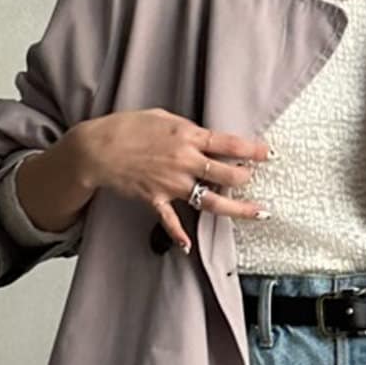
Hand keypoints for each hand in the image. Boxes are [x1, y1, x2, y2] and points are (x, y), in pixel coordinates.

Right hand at [68, 110, 268, 250]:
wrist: (98, 149)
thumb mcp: (162, 117)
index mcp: (187, 136)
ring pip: (211, 200)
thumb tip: (204, 137)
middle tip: (256, 180)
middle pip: (226, 174)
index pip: (228, 143)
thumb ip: (187, 129)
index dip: (251, 149)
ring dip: (237, 208)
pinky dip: (179, 235)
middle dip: (246, 177)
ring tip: (258, 213)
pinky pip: (171, 222)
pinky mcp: (156, 199)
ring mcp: (172, 183)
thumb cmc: (127, 128)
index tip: (268, 153)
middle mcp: (185, 161)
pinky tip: (188, 247)